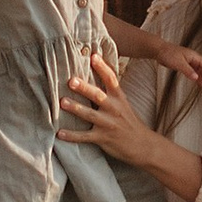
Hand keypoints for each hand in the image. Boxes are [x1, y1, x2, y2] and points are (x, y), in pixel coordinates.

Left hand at [65, 52, 159, 166]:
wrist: (142, 145)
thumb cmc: (129, 122)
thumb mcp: (123, 104)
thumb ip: (110, 92)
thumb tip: (95, 75)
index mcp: (119, 98)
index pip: (111, 79)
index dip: (102, 67)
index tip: (93, 56)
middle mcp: (114, 109)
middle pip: (98, 96)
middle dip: (84, 88)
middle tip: (71, 81)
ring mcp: (108, 124)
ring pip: (90, 115)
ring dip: (76, 108)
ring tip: (63, 102)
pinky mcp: (103, 138)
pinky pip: (85, 137)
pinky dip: (72, 136)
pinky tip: (60, 133)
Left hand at [139, 38, 201, 87]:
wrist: (159, 50)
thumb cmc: (168, 53)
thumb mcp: (179, 63)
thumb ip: (188, 71)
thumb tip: (196, 78)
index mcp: (194, 57)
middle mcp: (193, 59)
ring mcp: (189, 63)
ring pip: (200, 72)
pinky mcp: (184, 66)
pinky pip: (194, 73)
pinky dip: (197, 78)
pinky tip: (199, 83)